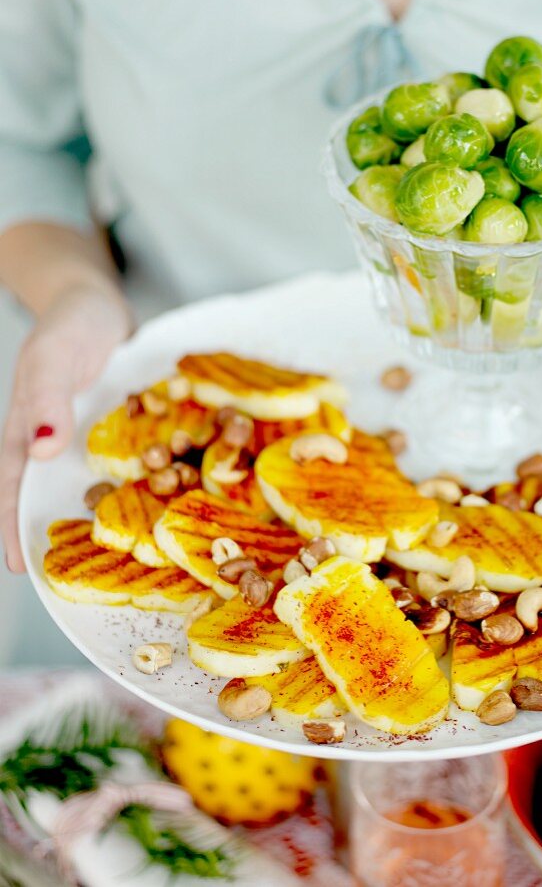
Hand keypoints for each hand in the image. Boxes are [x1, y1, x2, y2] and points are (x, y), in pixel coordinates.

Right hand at [0, 281, 131, 571]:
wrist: (100, 304)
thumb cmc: (66, 326)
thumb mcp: (51, 356)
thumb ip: (44, 400)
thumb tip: (41, 452)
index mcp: (29, 436)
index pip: (14, 490)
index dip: (14, 529)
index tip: (21, 569)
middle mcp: (61, 449)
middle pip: (57, 500)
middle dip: (69, 540)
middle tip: (85, 585)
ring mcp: (96, 443)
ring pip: (101, 490)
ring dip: (117, 520)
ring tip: (138, 561)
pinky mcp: (129, 434)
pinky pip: (139, 465)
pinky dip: (153, 485)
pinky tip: (178, 505)